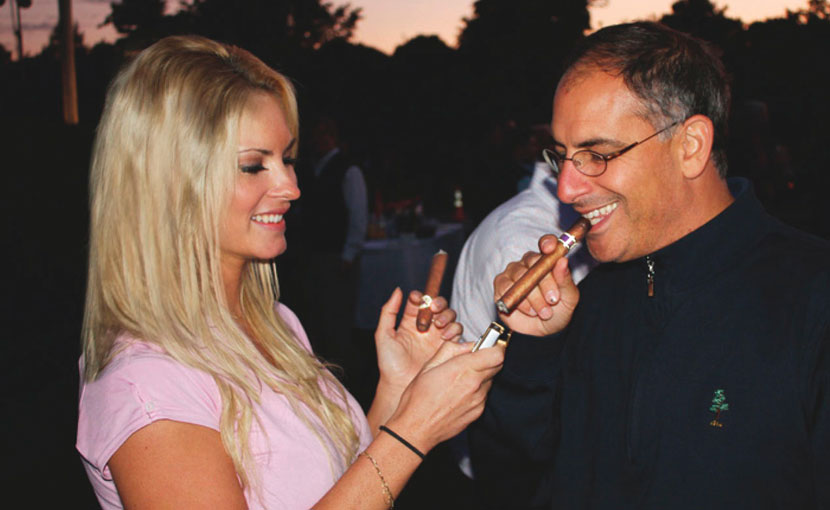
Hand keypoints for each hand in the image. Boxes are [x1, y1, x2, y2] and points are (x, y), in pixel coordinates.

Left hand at [374, 288, 462, 392]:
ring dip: (447, 316)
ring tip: (439, 326)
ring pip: (449, 317)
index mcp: (409, 321)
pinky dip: (454, 330)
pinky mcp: (448, 347)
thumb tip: (398, 291)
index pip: (419, 301)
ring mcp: (437, 336)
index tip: (417, 299)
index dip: (420, 297)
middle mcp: (425, 326)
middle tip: (433, 309)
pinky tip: (445, 336)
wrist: (401, 386)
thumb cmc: (389, 364)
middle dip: (438, 304)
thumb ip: (388, 312)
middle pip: (438, 306)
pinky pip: (457, 333)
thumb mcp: (383, 335)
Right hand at [384, 340, 504, 452]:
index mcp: (462, 369)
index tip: (487, 344)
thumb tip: (467, 344)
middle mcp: (474, 385)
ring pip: (490, 380)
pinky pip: (483, 395)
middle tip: (472, 359)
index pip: (496, 353)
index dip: (494, 346)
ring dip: (481, 375)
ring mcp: (478, 400)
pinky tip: (458, 394)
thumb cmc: (418, 397)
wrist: (416, 429)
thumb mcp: (429, 366)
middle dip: (489, 358)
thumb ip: (451, 350)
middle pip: (497, 365)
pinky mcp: (477, 412)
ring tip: (460, 379)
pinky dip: (476, 391)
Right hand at [493, 234, 579, 336]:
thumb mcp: (569, 298)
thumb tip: (562, 261)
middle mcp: (529, 264)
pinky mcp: (501, 286)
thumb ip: (565, 279)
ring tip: (544, 311)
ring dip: (533, 296)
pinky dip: (520, 301)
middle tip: (553, 300)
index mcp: (547, 261)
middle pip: (533, 261)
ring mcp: (513, 273)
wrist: (545, 332)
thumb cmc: (558, 311)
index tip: (549, 249)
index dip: (547, 243)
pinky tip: (529, 311)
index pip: (546, 243)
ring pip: (520, 275)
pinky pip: (506, 287)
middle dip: (545, 282)